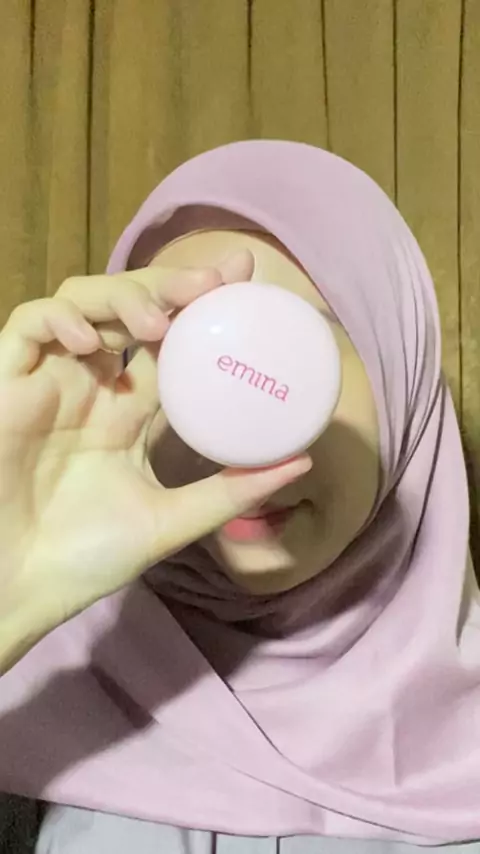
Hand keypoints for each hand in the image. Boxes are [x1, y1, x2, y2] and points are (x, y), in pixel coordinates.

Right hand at [0, 253, 309, 667]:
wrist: (19, 590)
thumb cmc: (86, 559)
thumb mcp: (169, 521)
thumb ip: (228, 492)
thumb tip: (301, 461)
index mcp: (130, 410)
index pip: (171, 341)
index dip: (202, 304)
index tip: (244, 275)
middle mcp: (93, 385)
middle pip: (130, 307)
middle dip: (169, 285)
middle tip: (211, 283)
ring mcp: (50, 380)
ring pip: (81, 301)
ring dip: (122, 297)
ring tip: (158, 323)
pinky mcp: (7, 384)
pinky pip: (27, 325)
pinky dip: (58, 319)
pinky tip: (89, 342)